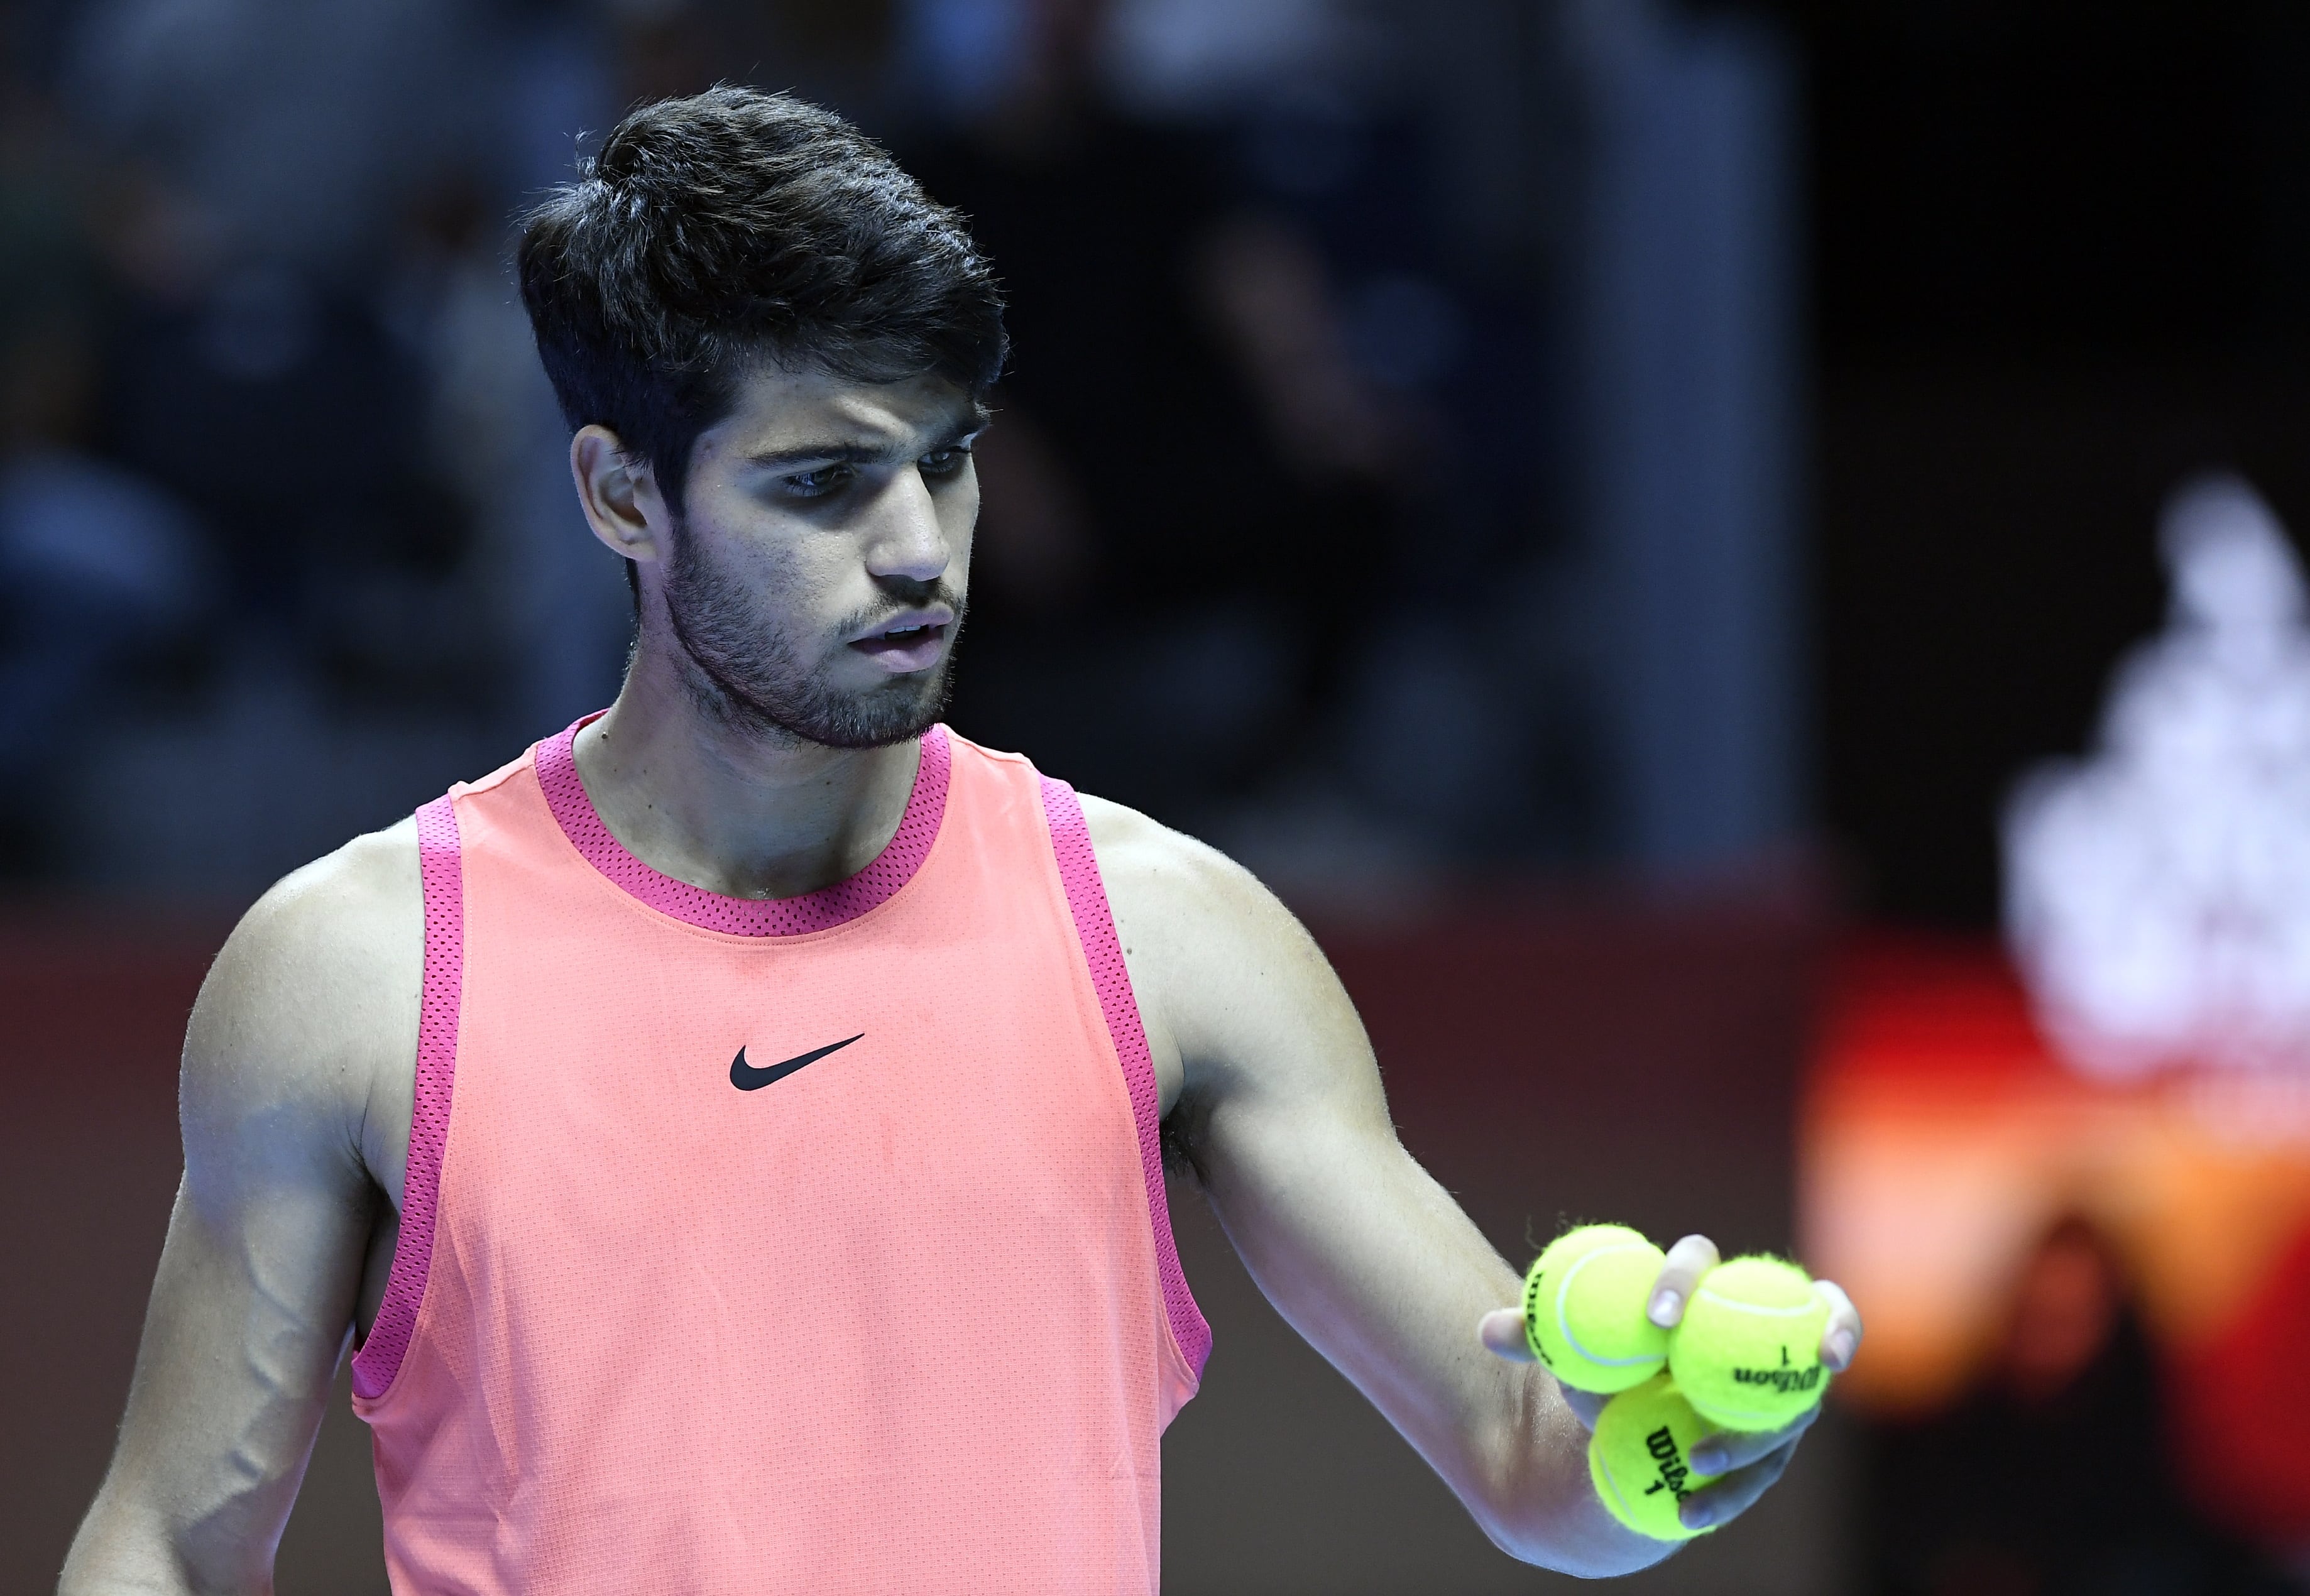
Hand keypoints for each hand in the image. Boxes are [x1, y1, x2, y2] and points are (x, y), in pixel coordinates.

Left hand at [1476, 1233, 1863, 1532]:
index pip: (1698, 1259)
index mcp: (1692, 1285)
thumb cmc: (1604, 1364)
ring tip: (1696, 1464)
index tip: (1656, 1316)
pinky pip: (1764, 1469)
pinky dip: (1733, 1492)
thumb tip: (1489, 1331)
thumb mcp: (1570, 1350)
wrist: (1633, 1420)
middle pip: (1766, 1327)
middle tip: (1695, 1395)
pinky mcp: (1779, 1439)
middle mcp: (1746, 1325)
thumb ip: (1539, 1337)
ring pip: (1782, 1409)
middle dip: (1747, 1353)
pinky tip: (1690, 1513)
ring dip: (1747, 1441)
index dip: (1685, 1279)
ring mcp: (1775, 1384)